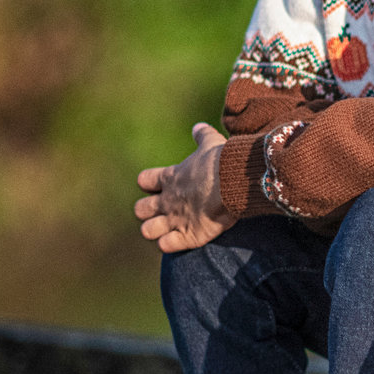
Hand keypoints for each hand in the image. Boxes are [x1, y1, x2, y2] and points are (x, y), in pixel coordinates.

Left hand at [135, 123, 236, 252]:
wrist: (234, 183)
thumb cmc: (222, 162)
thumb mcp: (211, 143)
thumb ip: (202, 136)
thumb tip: (198, 126)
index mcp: (169, 177)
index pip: (143, 181)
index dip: (150, 185)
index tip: (164, 186)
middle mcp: (167, 200)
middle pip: (140, 209)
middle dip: (149, 211)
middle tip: (168, 210)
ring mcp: (175, 220)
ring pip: (147, 231)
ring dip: (157, 230)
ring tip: (174, 228)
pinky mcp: (188, 236)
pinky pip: (165, 246)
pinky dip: (171, 244)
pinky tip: (184, 238)